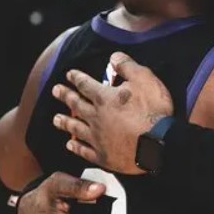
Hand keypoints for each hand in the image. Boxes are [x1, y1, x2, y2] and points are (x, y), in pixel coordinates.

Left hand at [52, 52, 173, 173]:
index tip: (69, 74)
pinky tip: (70, 144)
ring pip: (76, 128)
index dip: (77, 78)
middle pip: (76, 105)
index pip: (86, 85)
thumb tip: (113, 56)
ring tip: (55, 119)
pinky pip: (85, 151)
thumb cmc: (152, 109)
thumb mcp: (144, 79)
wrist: (158, 144)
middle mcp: (96, 117)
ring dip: (65, 122)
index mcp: (104, 98)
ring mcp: (98, 138)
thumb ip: (127, 66)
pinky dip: (76, 147)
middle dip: (65, 96)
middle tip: (55, 91)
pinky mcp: (103, 156)